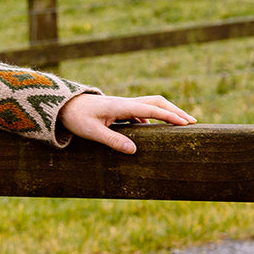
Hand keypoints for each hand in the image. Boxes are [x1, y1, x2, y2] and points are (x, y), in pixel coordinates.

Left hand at [59, 92, 196, 154]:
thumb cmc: (75, 118)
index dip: (169, 116)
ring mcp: (122, 105)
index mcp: (121, 106)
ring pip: (150, 104)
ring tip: (181, 124)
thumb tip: (133, 150)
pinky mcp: (119, 109)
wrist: (62, 105)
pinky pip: (141, 110)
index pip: (151, 109)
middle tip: (192, 122)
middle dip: (175, 111)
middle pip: (157, 102)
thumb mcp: (92, 132)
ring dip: (166, 112)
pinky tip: (155, 129)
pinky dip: (153, 116)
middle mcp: (124, 103)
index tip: (186, 123)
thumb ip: (112, 140)